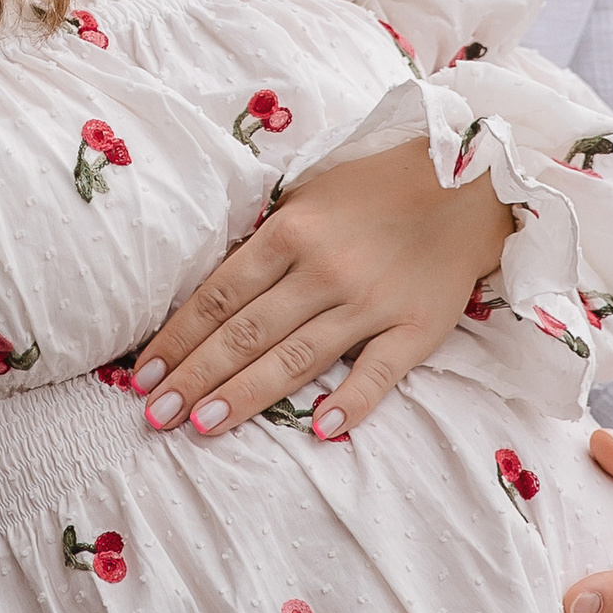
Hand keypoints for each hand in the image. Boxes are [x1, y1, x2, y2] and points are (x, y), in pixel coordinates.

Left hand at [133, 140, 511, 441]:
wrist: (470, 181)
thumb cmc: (377, 188)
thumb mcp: (309, 195)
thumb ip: (267, 241)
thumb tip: (214, 293)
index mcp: (290, 231)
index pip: (218, 296)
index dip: (178, 338)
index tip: (142, 375)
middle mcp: (323, 269)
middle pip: (245, 332)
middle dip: (194, 377)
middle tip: (154, 415)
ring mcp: (371, 302)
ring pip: (296, 357)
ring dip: (245, 394)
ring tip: (202, 426)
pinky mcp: (416, 328)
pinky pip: (379, 372)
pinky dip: (350, 402)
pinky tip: (318, 431)